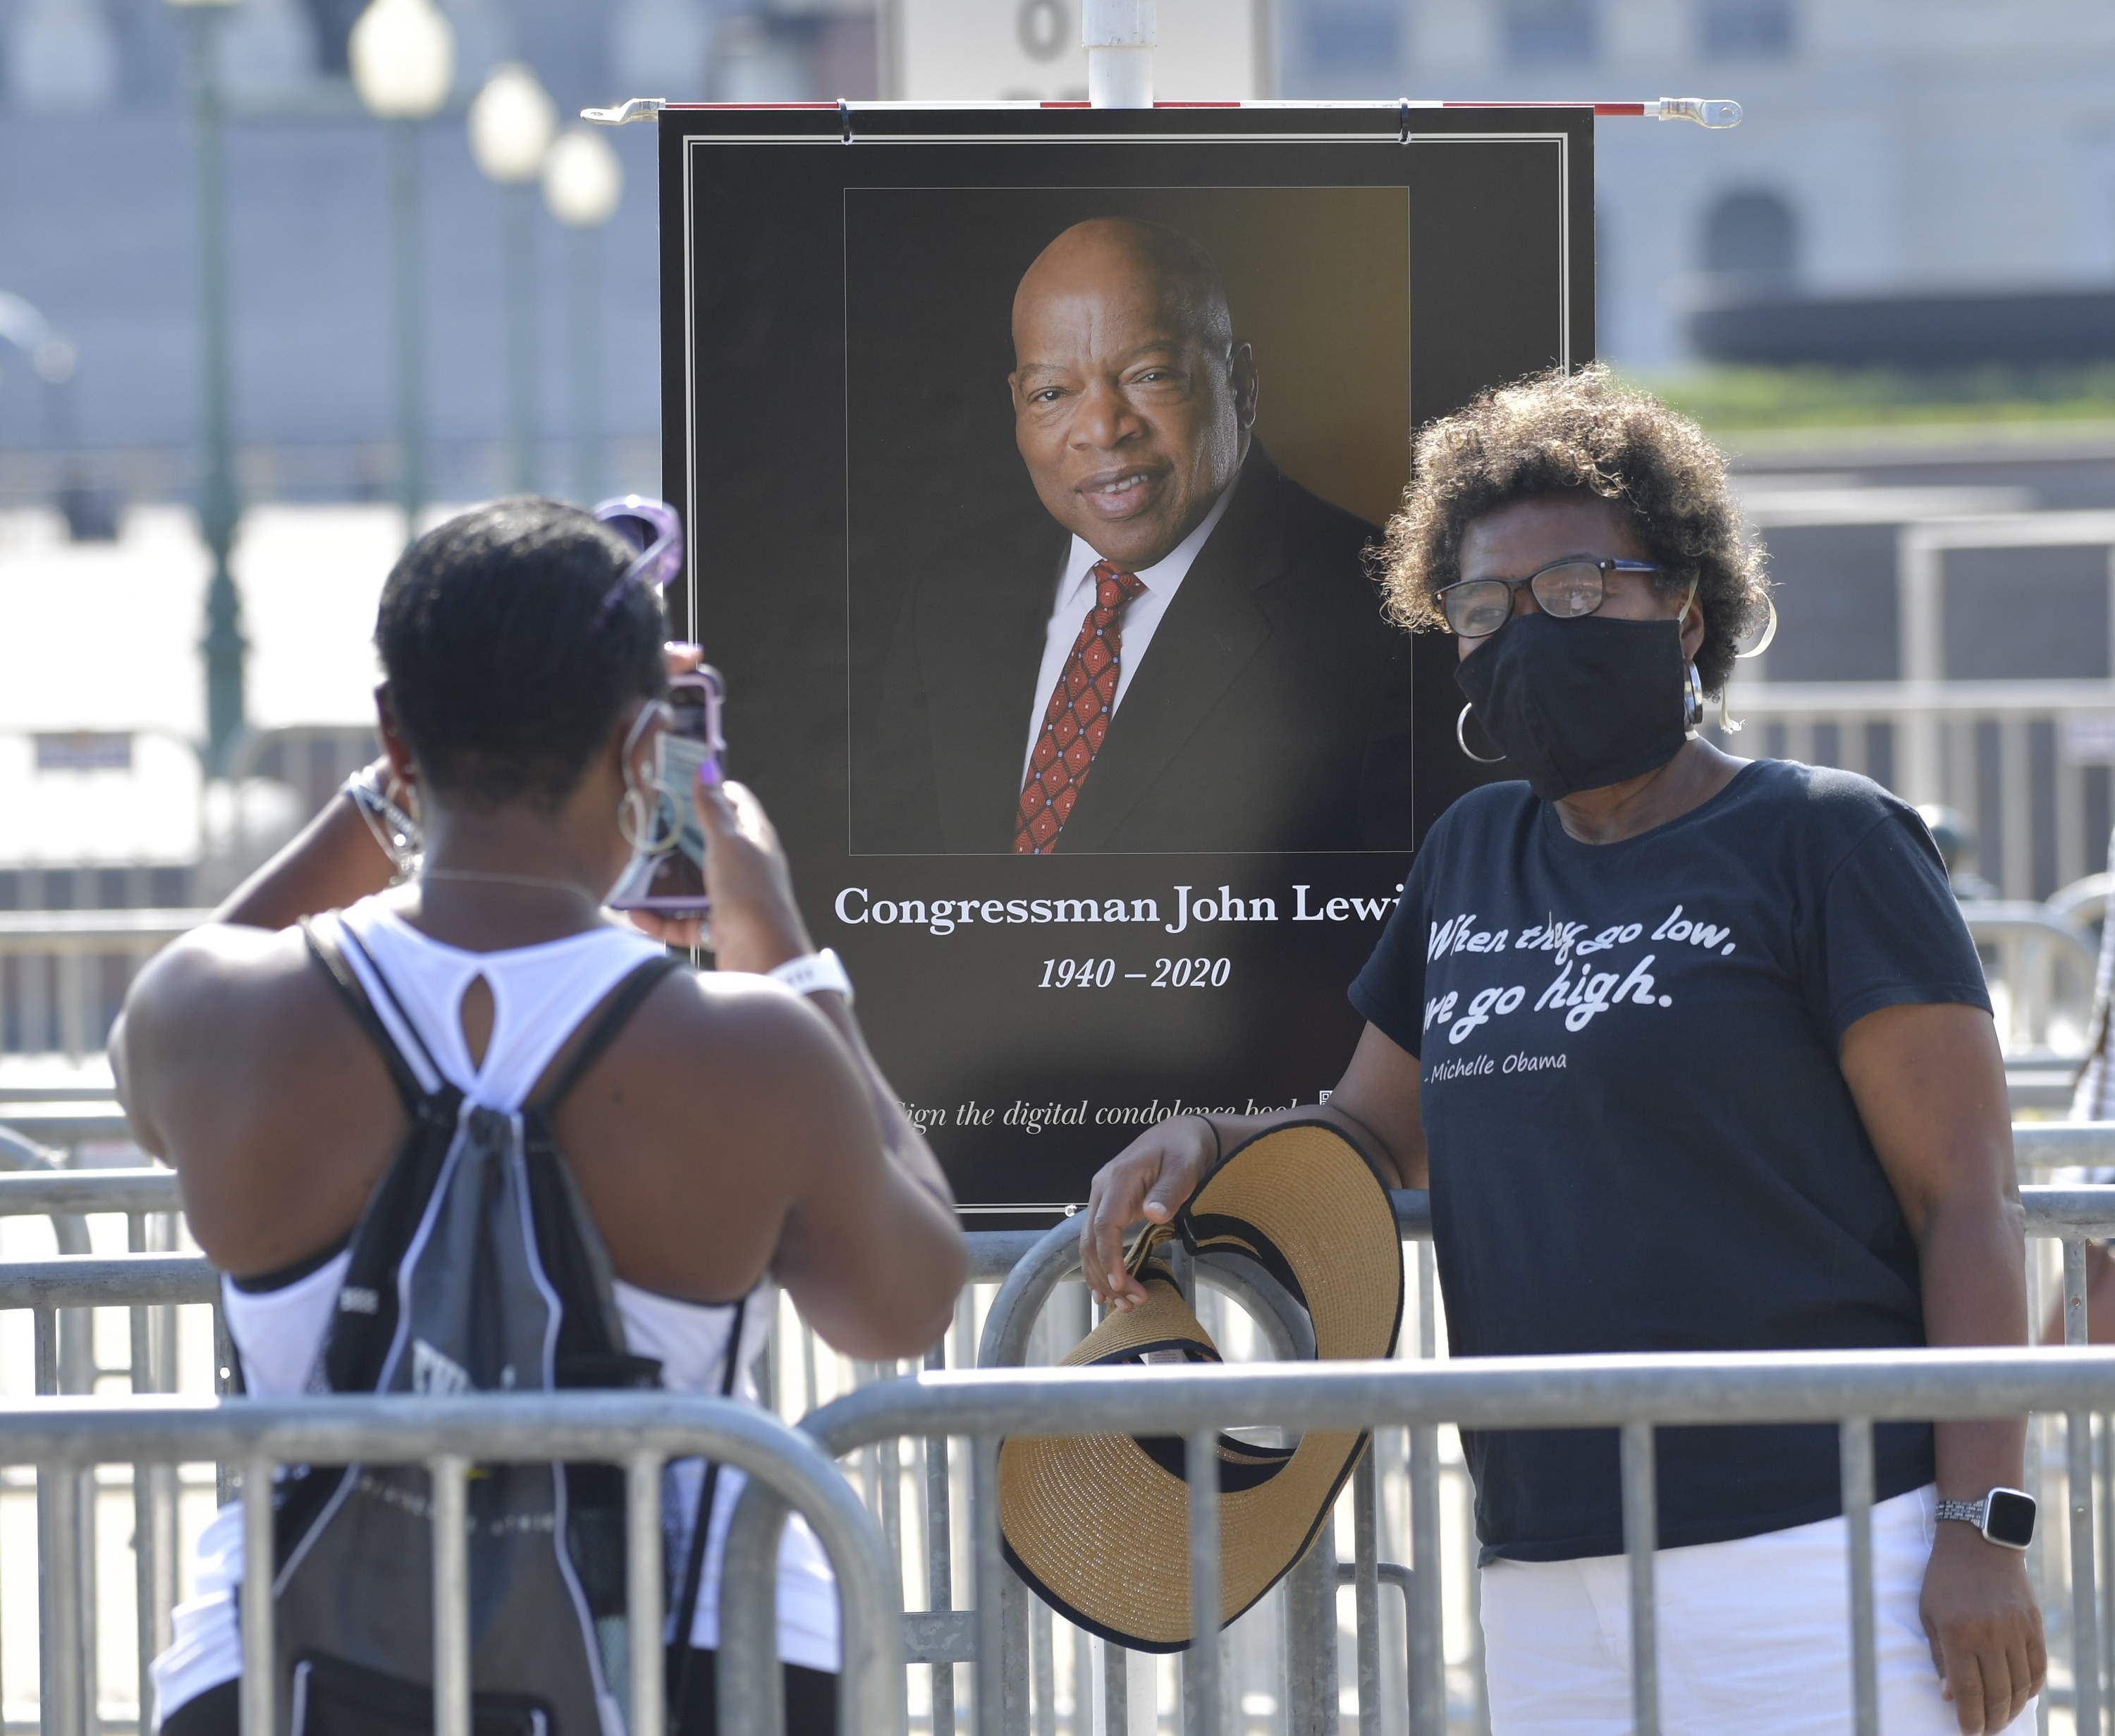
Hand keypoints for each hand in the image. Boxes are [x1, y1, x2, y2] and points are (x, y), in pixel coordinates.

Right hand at [1078, 1115, 1216, 1310]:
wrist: (1180, 1135)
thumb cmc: (1183, 1149)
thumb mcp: (1183, 1166)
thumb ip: (1169, 1190)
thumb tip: (1153, 1214)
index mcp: (1119, 1177)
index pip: (1104, 1224)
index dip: (1109, 1256)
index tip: (1121, 1283)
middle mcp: (1102, 1189)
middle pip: (1091, 1240)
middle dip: (1107, 1276)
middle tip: (1133, 1303)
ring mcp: (1103, 1199)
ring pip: (1089, 1245)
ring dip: (1103, 1277)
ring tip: (1126, 1304)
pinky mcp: (1109, 1208)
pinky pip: (1097, 1241)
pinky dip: (1099, 1267)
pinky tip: (1107, 1290)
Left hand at [1921, 1521, 2044, 1732]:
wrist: (1979, 1543)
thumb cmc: (1945, 1578)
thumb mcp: (1929, 1614)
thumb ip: (1939, 1657)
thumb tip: (1949, 1696)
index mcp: (1958, 1633)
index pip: (1968, 1691)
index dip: (1969, 1718)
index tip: (1967, 1732)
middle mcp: (1990, 1635)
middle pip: (1997, 1694)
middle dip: (1991, 1721)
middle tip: (1985, 1732)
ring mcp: (2016, 1630)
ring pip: (2020, 1686)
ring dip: (2012, 1709)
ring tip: (2001, 1720)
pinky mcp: (2034, 1626)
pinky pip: (2038, 1668)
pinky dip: (2030, 1688)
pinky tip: (2020, 1696)